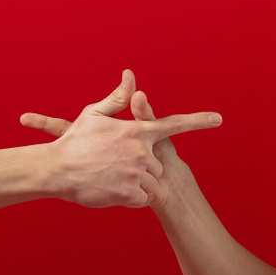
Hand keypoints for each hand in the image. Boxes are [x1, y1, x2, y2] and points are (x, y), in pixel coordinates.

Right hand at [19, 71, 219, 207]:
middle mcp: (140, 151)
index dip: (198, 121)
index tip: (218, 119)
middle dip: (142, 167)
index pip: (173, 124)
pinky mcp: (129, 193)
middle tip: (115, 165)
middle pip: (156, 164)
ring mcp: (136, 173)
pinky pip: (141, 198)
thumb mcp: (94, 115)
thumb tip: (132, 76)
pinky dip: (131, 197)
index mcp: (136, 130)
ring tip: (111, 177)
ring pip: (150, 182)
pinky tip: (113, 189)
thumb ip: (118, 98)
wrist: (57, 170)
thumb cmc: (75, 141)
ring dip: (136, 183)